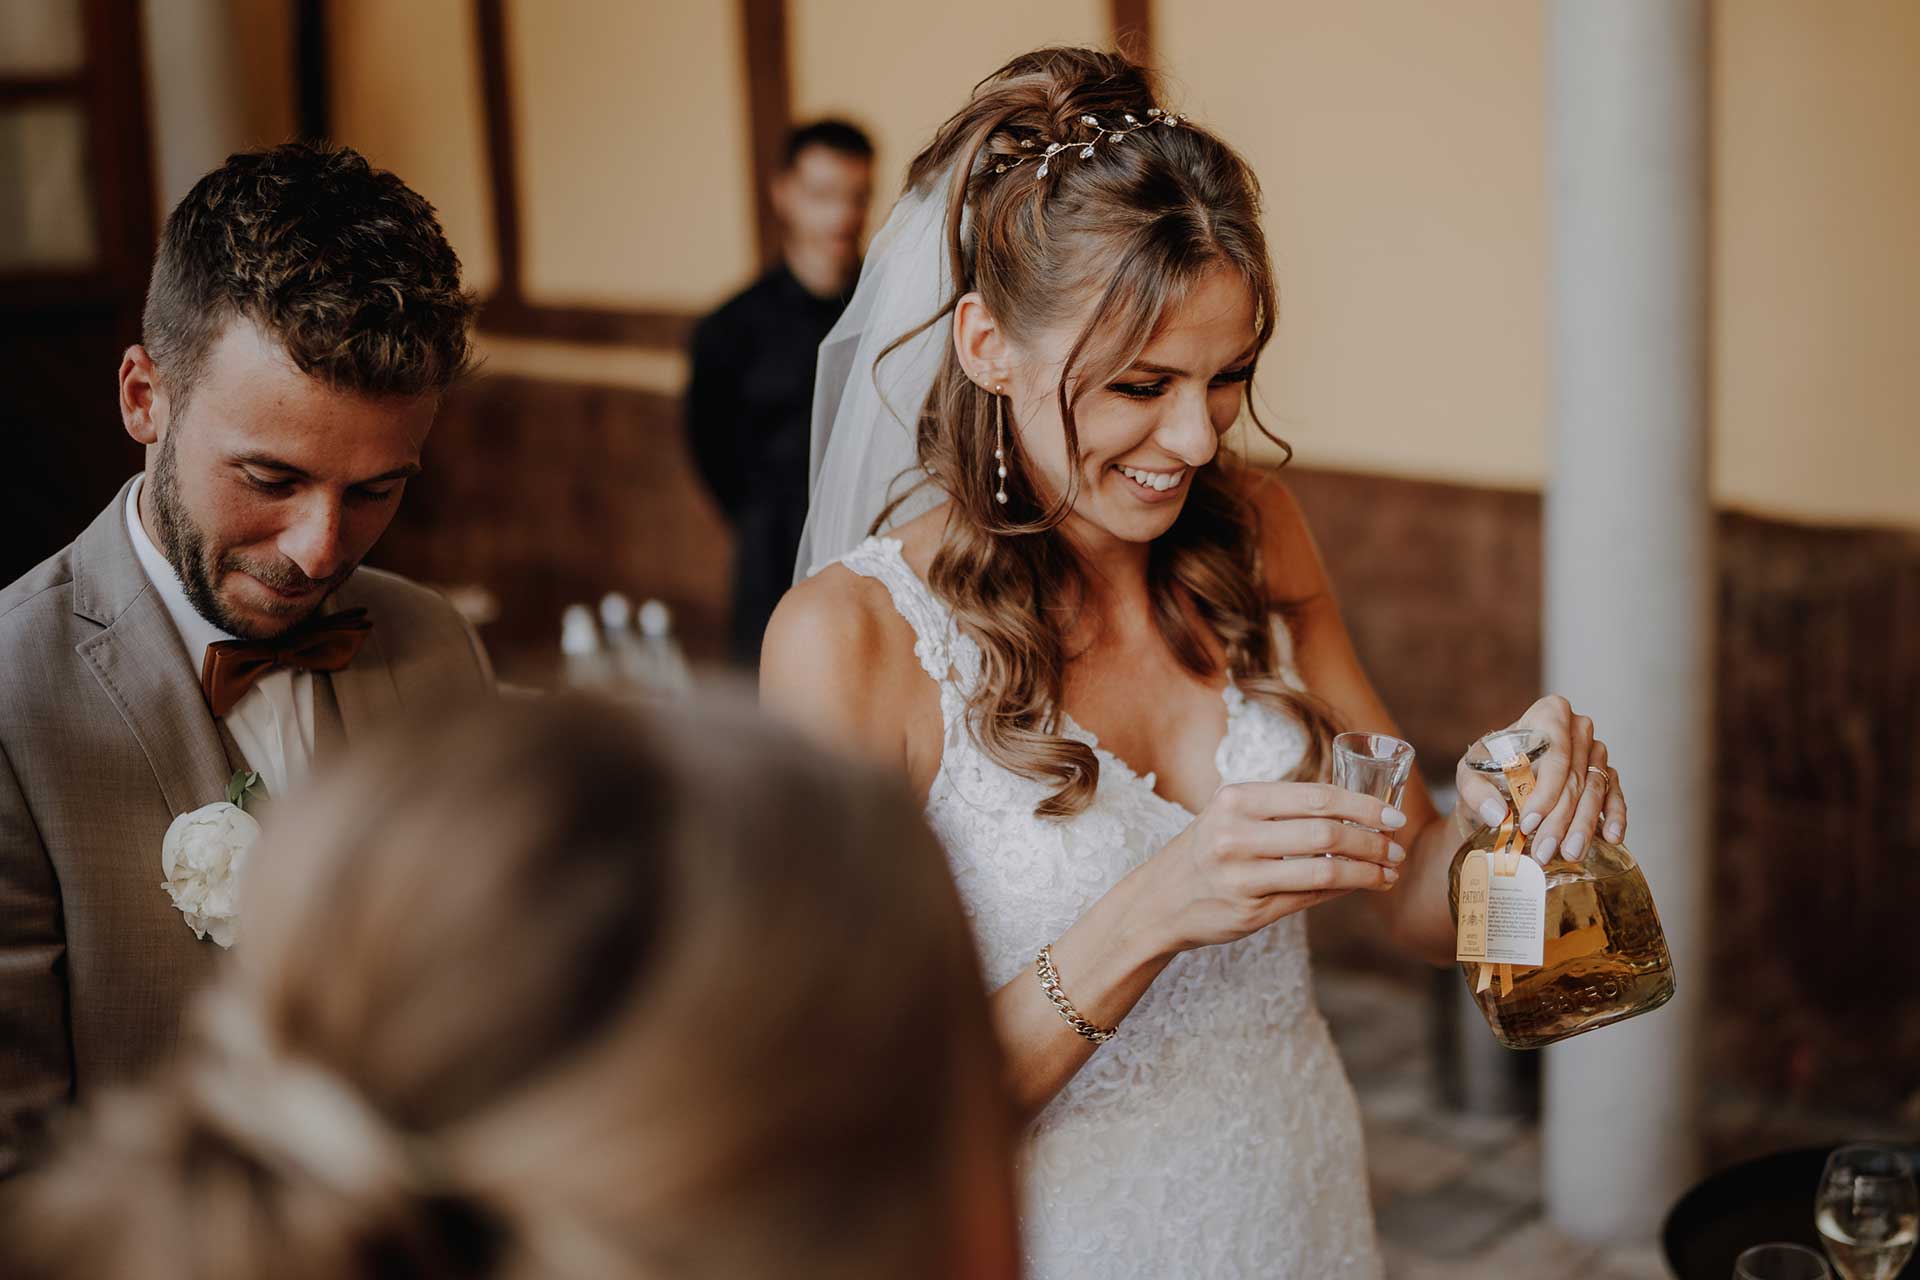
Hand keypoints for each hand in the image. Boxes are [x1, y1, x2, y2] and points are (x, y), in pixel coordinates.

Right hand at [1136, 782, 1408, 953]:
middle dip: (1372, 841)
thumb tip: (1353, 809)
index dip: (1362, 806)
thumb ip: (1281, 809)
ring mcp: (1243, 876)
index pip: (1316, 797)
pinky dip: (1344, 890)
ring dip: (1367, 870)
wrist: (1157, 902)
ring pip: (1325, 871)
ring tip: (1389, 870)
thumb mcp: (1229, 815)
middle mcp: (1236, 835)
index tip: (1392, 815)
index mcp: (1236, 800)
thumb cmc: (1204, 852)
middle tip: (1397, 847)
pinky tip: (1362, 884)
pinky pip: (1311, 897)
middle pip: (1326, 834)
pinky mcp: (1251, 911)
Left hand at [1454, 694, 1629, 863]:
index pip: (1555, 753)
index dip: (1545, 790)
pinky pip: (1615, 795)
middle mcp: (1578, 729)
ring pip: (1594, 791)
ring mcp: (1595, 753)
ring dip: (1583, 826)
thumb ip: (1476, 793)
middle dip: (1560, 819)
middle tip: (1545, 851)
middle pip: (1575, 777)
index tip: (1529, 822)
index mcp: (1548, 715)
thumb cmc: (1487, 774)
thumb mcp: (1470, 777)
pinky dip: (1614, 816)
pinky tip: (1612, 837)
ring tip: (1570, 854)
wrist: (1501, 786)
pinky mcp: (1605, 776)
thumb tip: (1497, 814)